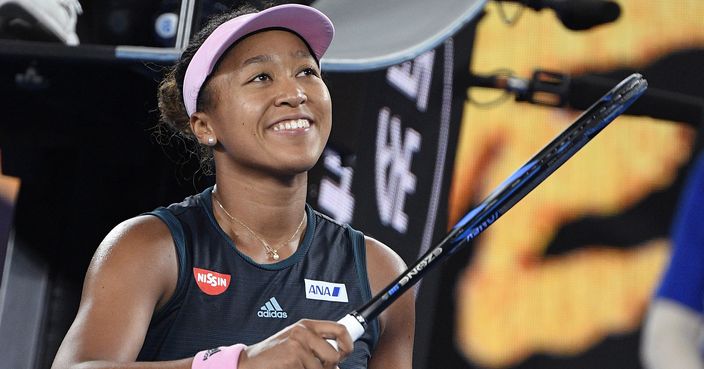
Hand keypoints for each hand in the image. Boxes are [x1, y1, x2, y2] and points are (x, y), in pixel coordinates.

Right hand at [238, 319, 353, 368]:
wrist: (249, 362)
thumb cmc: (273, 354)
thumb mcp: (296, 341)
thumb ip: (316, 345)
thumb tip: (338, 362)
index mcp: (307, 325)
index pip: (340, 329)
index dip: (348, 344)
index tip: (345, 354)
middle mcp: (303, 332)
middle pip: (334, 356)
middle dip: (329, 368)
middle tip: (318, 368)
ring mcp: (297, 345)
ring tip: (298, 367)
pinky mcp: (292, 359)